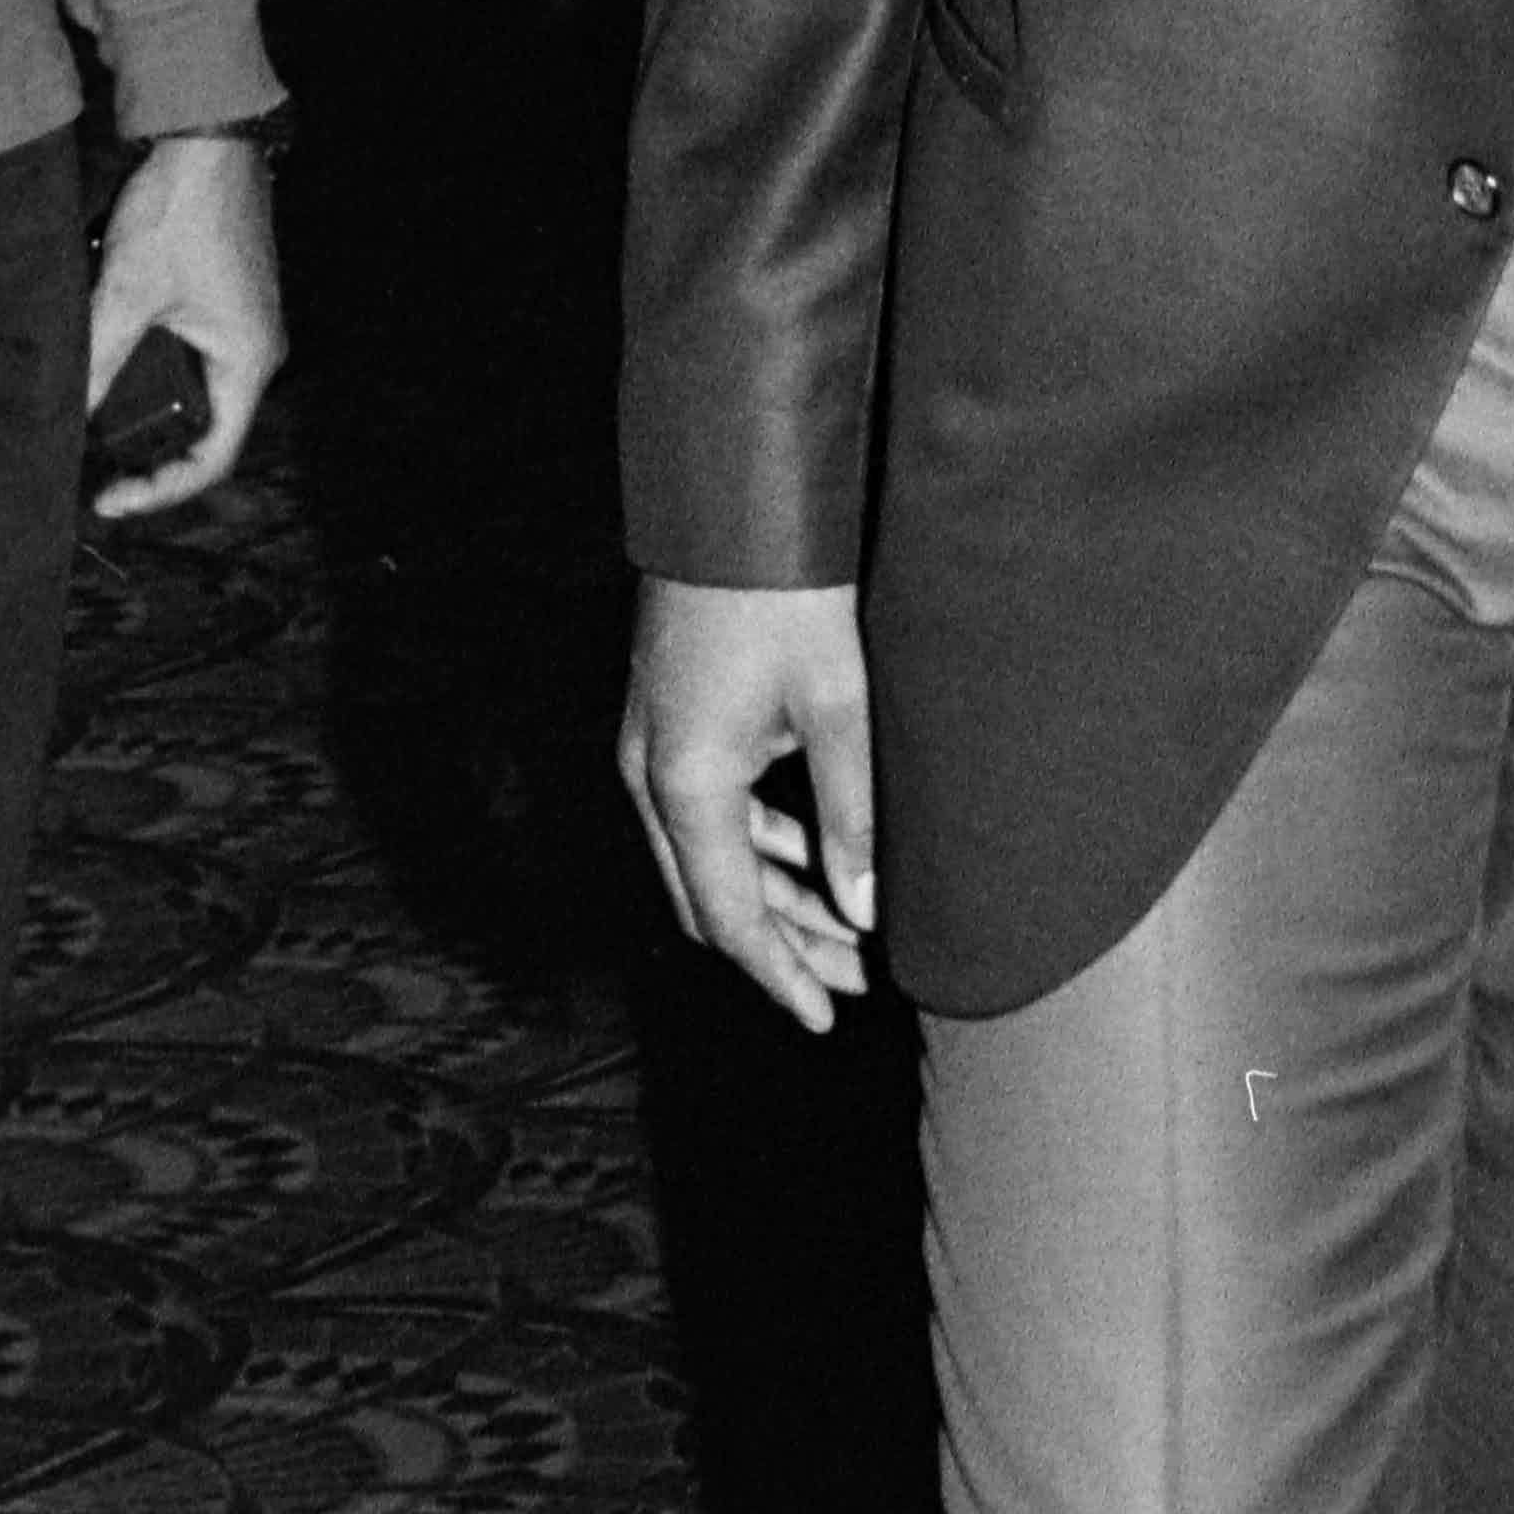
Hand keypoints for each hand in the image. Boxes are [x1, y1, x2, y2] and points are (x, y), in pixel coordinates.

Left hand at [84, 129, 283, 511]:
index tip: (106, 498)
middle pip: (201, 431)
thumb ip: (99, 359)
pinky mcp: (219, 300)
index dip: (159, 489)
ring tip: (90, 428)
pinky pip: (186, 357)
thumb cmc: (183, 211)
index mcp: (248, 361)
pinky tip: (105, 372)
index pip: (210, 457)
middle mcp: (252, 351)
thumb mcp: (129, 291)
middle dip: (147, 456)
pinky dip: (146, 373)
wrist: (207, 133)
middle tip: (90, 471)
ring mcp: (239, 324)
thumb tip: (63, 416)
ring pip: (191, 393)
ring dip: (144, 413)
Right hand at [621, 576, 877, 1028]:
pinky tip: (807, 854)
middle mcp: (649, 774)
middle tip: (853, 980)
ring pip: (703, 856)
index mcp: (686, 784)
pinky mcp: (665, 719)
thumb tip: (863, 908)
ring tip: (846, 926)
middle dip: (781, 945)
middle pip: (708, 897)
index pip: (729, 917)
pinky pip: (701, 810)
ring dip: (771, 894)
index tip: (826, 1014)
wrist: (731, 499)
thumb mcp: (837, 709)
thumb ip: (850, 817)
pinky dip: (753, 845)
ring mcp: (649, 746)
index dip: (780, 974)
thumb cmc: (787, 594)